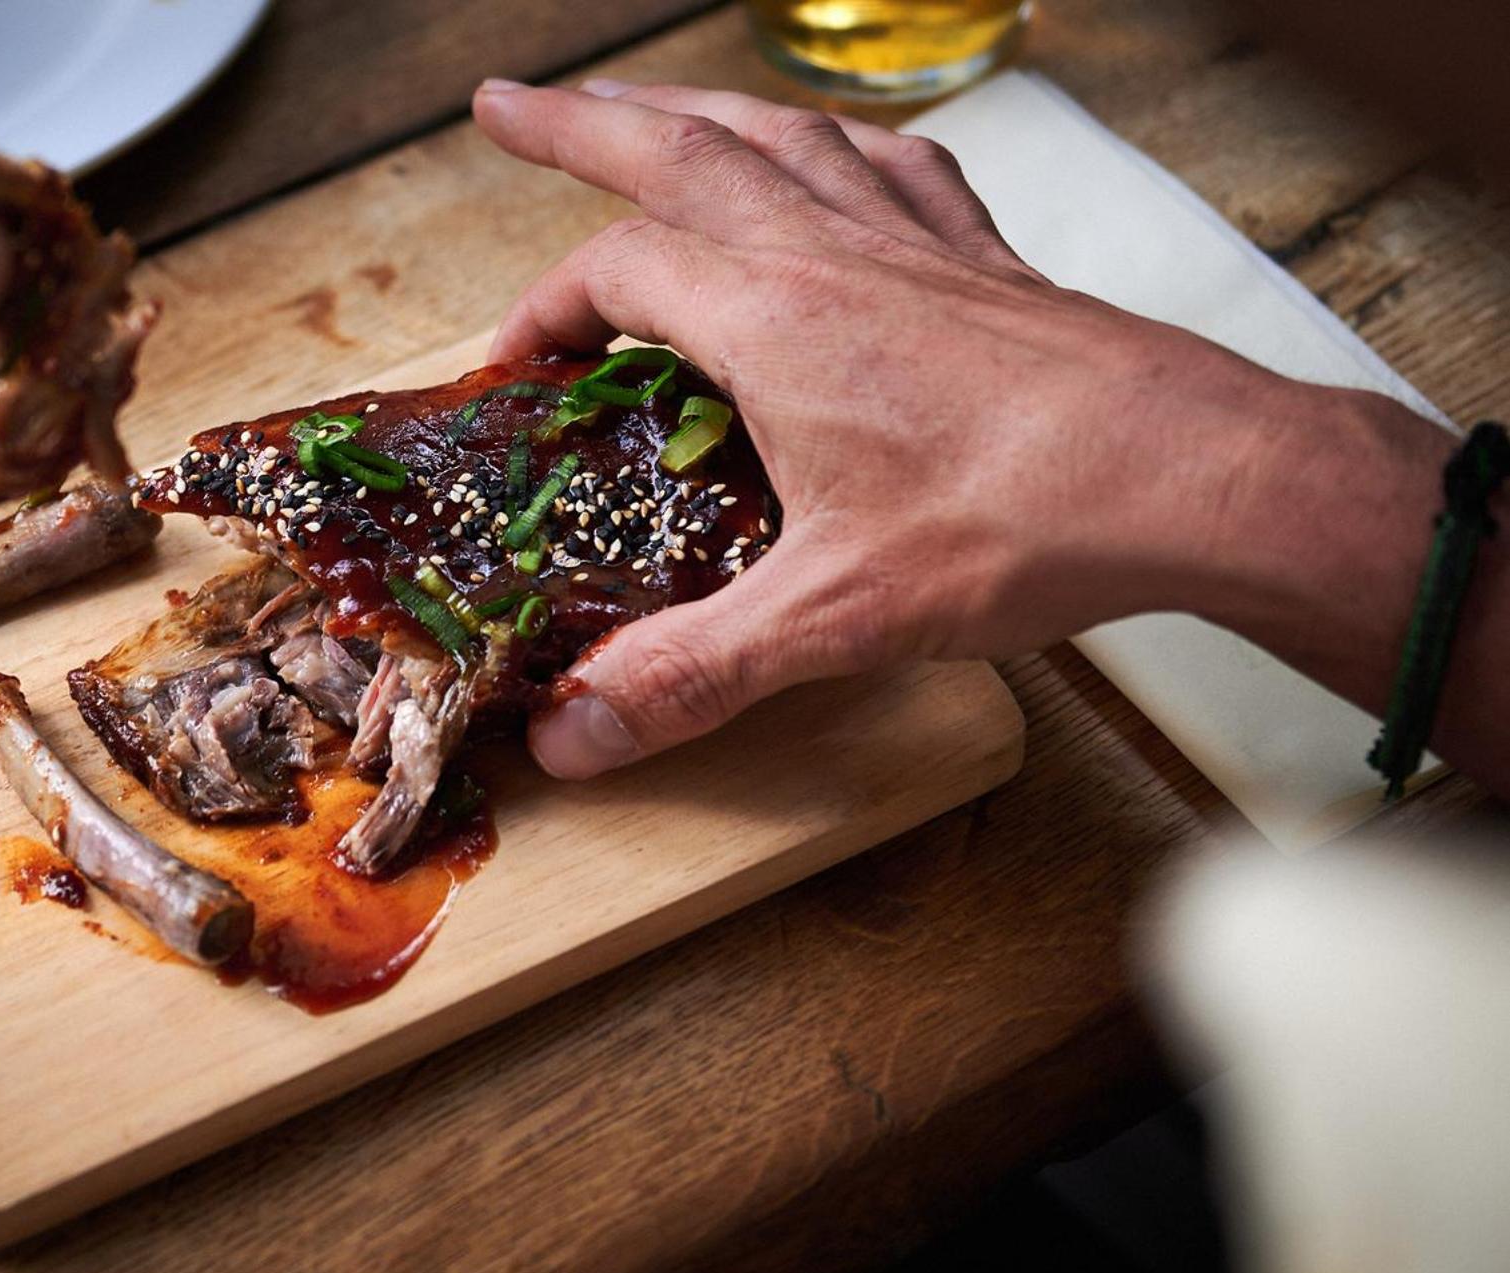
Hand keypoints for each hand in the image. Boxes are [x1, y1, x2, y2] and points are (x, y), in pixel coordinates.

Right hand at [472, 79, 1462, 780]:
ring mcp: (915, 242)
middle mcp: (835, 253)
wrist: (1197, 476)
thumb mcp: (831, 616)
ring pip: (780, 136)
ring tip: (645, 108)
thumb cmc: (1025, 524)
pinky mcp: (983, 258)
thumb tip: (573, 738)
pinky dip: (837, 147)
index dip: (548, 308)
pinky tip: (834, 159)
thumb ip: (691, 673)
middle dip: (580, 125)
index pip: (620, 273)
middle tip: (507, 102)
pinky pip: (892, 165)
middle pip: (679, 150)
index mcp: (776, 320)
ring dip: (695, 112)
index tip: (519, 363)